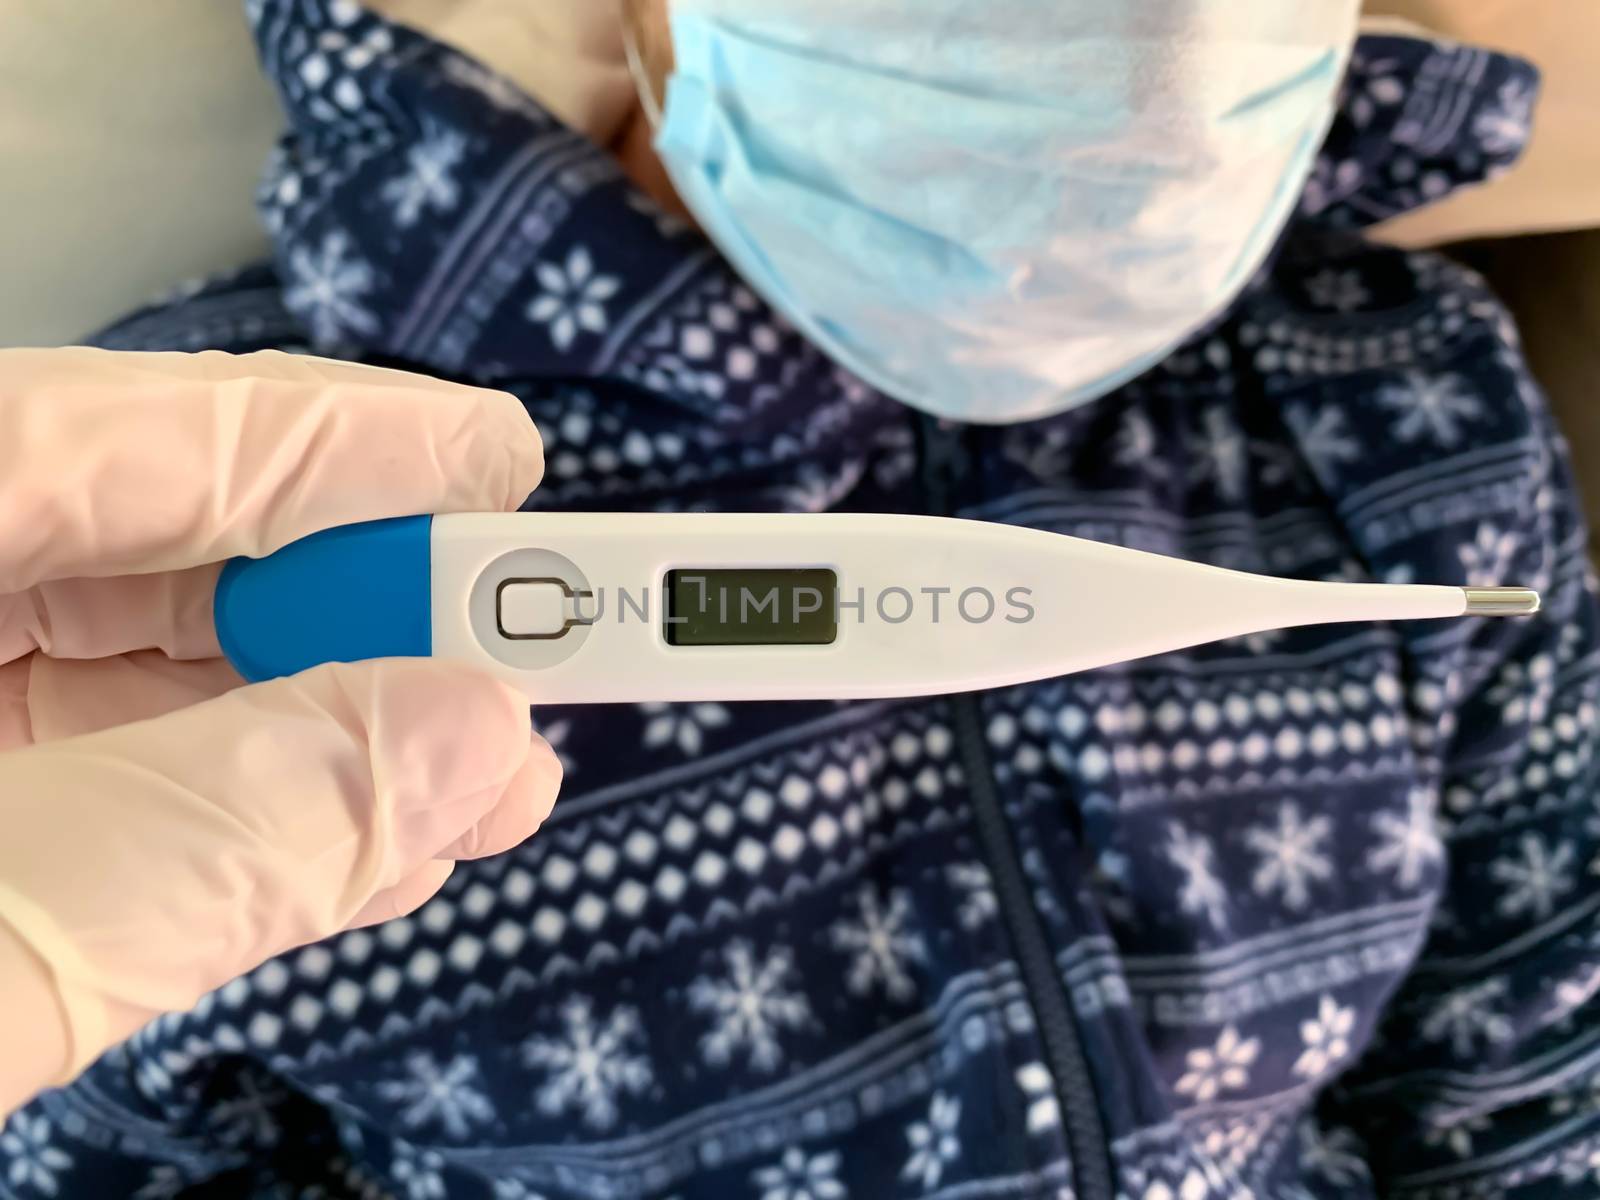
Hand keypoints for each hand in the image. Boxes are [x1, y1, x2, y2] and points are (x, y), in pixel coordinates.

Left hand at [0, 348, 560, 1113]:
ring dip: (312, 723)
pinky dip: (229, 805)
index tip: (508, 468)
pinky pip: (91, 769)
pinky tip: (346, 832)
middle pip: (133, 542)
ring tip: (465, 776)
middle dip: (349, 610)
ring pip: (124, 667)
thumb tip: (478, 738)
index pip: (120, 435)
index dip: (336, 441)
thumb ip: (217, 833)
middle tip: (522, 663)